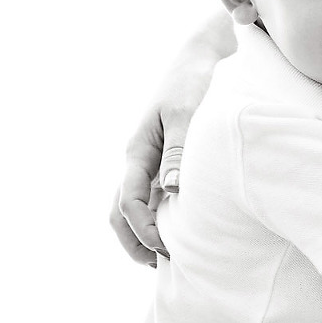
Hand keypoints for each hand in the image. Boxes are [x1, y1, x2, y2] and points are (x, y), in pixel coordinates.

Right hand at [108, 6, 228, 264]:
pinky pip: (151, 195)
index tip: (167, 249)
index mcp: (137, 150)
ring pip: (133, 205)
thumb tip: (171, 190)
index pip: (128, 201)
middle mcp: (138, 158)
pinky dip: (157, 217)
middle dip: (134, 241)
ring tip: (166, 256)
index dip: (143, 230)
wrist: (200, 57)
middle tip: (159, 265)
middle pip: (120, 210)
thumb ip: (177, 150)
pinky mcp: (163, 158)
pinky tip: (178, 230)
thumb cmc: (191, 81)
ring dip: (143, 232)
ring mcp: (148, 160)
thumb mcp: (184, 112)